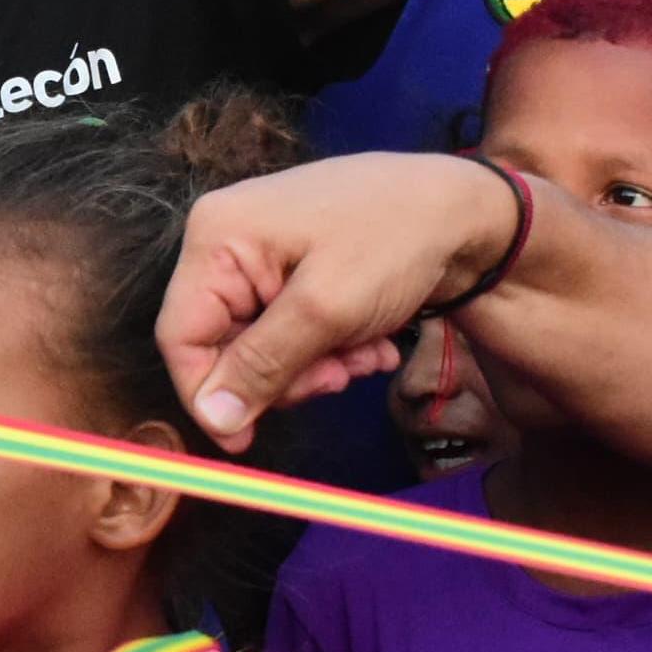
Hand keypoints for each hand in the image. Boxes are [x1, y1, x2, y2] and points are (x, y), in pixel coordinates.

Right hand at [156, 152, 516, 449]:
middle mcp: (231, 243)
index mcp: (219, 237)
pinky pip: (293, 332)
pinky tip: (372, 341)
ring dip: (316, 366)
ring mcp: (266, 257)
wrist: (469, 211)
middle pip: (225, 345)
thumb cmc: (395, 240)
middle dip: (283, 375)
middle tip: (337, 379)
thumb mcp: (325, 311)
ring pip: (264, 347)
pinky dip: (331, 349)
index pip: (181, 335)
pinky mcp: (298, 272)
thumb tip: (213, 419)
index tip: (245, 439)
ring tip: (365, 354)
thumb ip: (262, 366)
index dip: (208, 392)